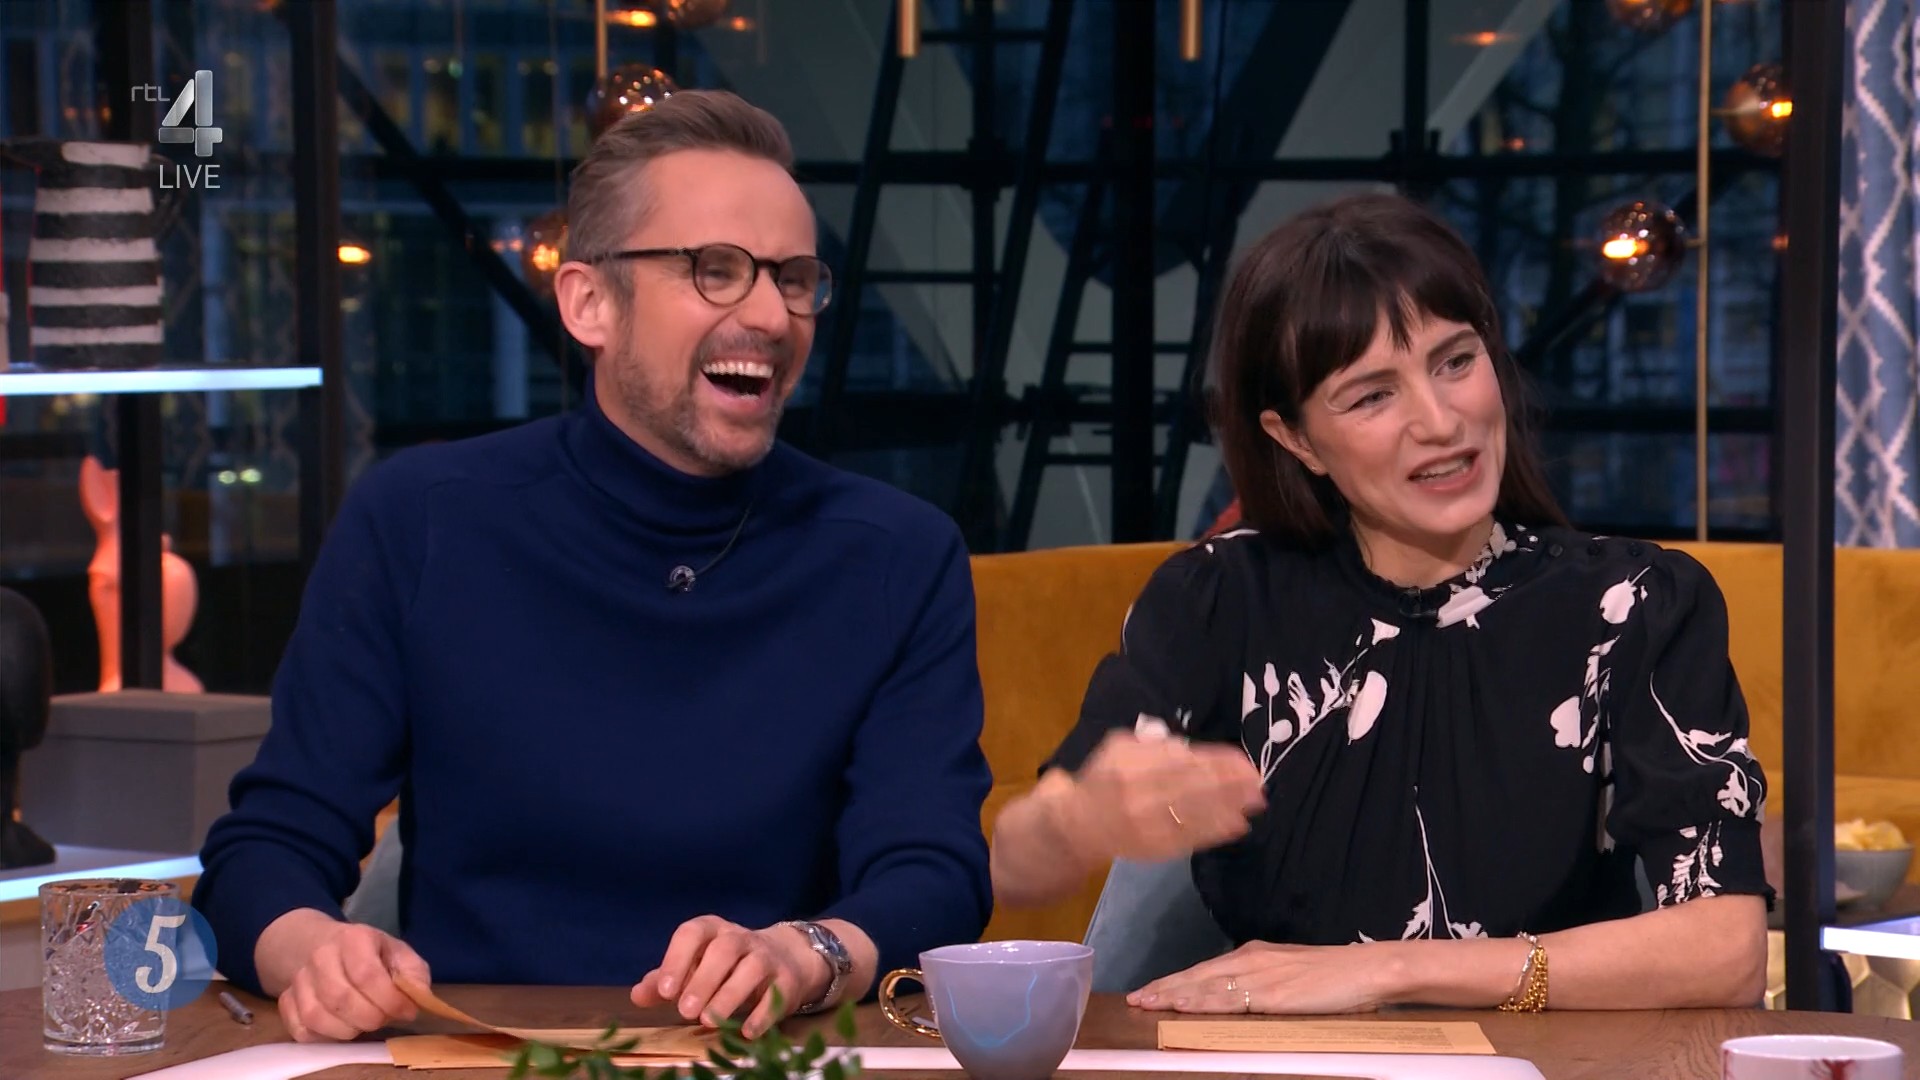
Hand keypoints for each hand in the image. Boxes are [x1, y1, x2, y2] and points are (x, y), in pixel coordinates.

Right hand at [257, 910, 430, 1041]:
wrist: (322, 944)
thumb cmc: (368, 953)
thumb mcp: (398, 952)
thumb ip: (414, 973)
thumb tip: (418, 998)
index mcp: (353, 938)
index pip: (366, 975)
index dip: (389, 1000)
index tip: (406, 1011)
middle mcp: (320, 956)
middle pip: (341, 999)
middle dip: (371, 1018)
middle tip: (385, 1018)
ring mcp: (299, 979)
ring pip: (317, 1017)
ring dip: (348, 1030)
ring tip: (365, 1022)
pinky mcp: (286, 1000)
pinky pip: (301, 1030)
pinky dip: (324, 1037)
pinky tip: (341, 1027)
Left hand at [631, 916, 827, 1037]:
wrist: (785, 958)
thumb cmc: (726, 965)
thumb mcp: (695, 966)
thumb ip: (664, 981)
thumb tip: (637, 995)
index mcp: (712, 930)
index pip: (692, 933)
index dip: (677, 959)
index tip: (665, 990)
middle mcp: (741, 938)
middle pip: (724, 950)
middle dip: (703, 980)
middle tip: (685, 1011)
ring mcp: (767, 956)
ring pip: (751, 968)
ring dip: (729, 995)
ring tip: (708, 1020)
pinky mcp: (787, 980)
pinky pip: (775, 995)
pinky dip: (762, 1014)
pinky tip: (746, 1031)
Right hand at [1067, 728, 1265, 861]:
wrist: (1078, 824)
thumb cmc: (1103, 779)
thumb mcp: (1120, 746)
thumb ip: (1152, 744)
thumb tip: (1189, 749)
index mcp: (1132, 764)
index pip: (1184, 760)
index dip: (1217, 761)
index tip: (1243, 760)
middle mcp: (1141, 793)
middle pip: (1195, 785)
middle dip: (1231, 783)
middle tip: (1259, 780)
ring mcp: (1150, 823)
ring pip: (1196, 812)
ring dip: (1231, 807)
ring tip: (1256, 800)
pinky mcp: (1157, 847)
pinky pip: (1191, 838)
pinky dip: (1216, 831)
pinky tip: (1238, 825)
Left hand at [1127, 941, 1389, 1015]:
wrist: (1366, 969)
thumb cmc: (1335, 977)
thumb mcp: (1291, 976)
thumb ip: (1265, 983)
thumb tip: (1243, 996)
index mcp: (1254, 955)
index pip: (1205, 970)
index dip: (1176, 981)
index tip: (1150, 990)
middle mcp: (1250, 960)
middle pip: (1197, 976)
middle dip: (1164, 987)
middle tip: (1134, 999)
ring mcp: (1258, 976)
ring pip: (1205, 986)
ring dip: (1173, 995)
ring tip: (1145, 1003)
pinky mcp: (1270, 993)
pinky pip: (1228, 999)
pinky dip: (1201, 1002)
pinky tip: (1182, 1006)